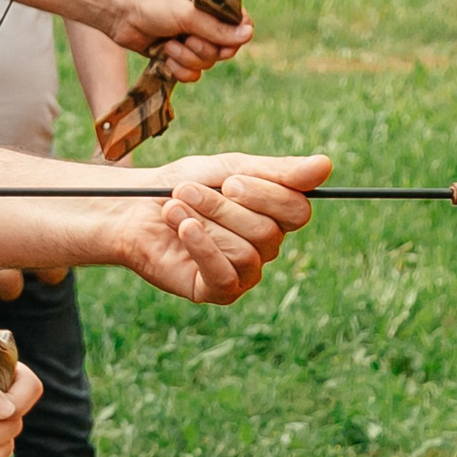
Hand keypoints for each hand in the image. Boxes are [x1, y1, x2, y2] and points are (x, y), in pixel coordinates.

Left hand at [106, 0, 250, 79]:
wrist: (118, 16)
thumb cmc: (151, 5)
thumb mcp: (186, 14)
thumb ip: (216, 28)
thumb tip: (249, 35)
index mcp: (212, 6)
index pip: (241, 25)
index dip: (235, 38)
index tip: (223, 43)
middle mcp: (205, 25)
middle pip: (225, 50)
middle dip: (204, 50)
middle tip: (187, 39)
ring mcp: (191, 42)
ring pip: (207, 65)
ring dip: (186, 58)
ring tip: (168, 45)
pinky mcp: (177, 58)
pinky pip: (192, 75)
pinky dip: (179, 70)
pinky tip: (164, 57)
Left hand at [108, 152, 330, 303]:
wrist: (130, 209)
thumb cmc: (181, 186)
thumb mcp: (227, 168)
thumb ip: (276, 171)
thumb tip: (326, 164)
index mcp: (273, 215)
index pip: (298, 210)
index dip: (267, 195)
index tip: (230, 181)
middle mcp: (265, 246)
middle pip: (267, 230)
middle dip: (221, 206)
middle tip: (186, 190)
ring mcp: (244, 272)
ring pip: (246, 251)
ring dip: (204, 222)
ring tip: (173, 208)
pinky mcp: (218, 291)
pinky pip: (227, 275)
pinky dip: (202, 247)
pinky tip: (181, 228)